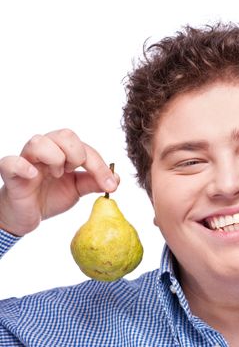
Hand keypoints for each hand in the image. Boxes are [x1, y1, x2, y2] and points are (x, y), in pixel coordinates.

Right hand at [0, 129, 117, 236]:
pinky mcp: (10, 174)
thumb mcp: (77, 190)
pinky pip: (10, 162)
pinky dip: (23, 166)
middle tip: (74, 172)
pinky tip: (34, 175)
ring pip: (39, 142)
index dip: (100, 166)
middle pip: (64, 135)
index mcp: (63, 151)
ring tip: (56, 175)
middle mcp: (46, 150)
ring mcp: (27, 160)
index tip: (110, 184)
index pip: (85, 148)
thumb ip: (94, 182)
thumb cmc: (50, 195)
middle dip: (77, 154)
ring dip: (55, 158)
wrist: (27, 215)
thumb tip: (116, 179)